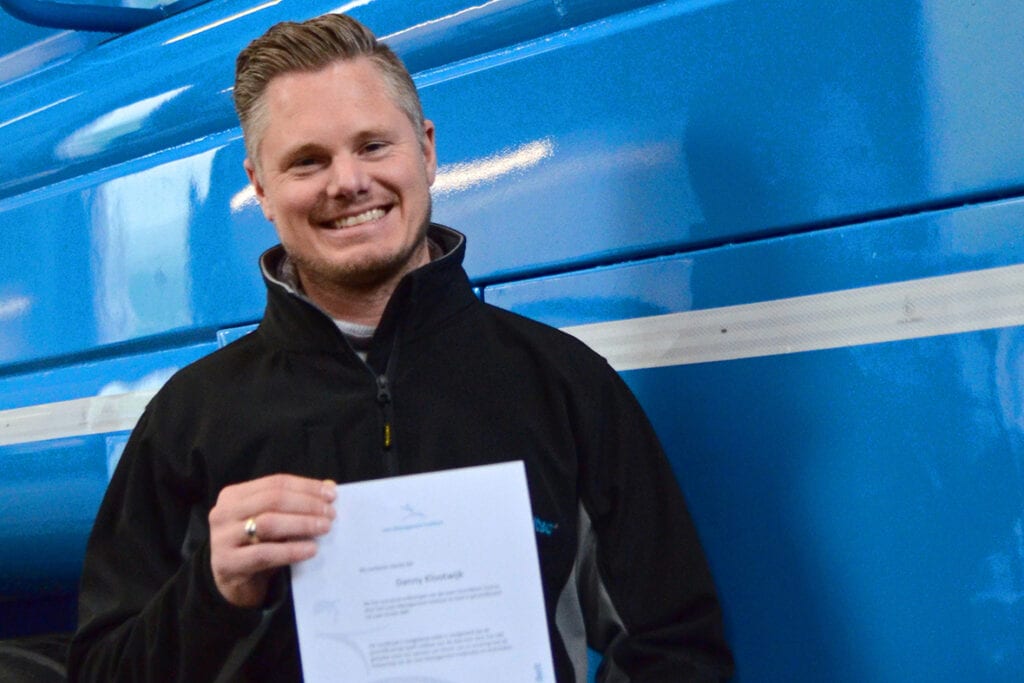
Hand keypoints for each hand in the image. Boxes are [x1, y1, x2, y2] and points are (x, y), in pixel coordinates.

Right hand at [209, 474, 335, 607]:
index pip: (276, 483)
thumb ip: (295, 504)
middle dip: (307, 504)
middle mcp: (223, 512)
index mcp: (234, 495)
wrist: (232, 584)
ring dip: (301, 523)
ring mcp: (222, 538)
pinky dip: (291, 550)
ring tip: (324, 528)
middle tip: (330, 514)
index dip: (306, 487)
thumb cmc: (256, 547)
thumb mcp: (273, 521)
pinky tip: (311, 549)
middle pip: (272, 500)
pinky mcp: (227, 563)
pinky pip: (264, 553)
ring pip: (268, 523)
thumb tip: (329, 487)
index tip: (332, 494)